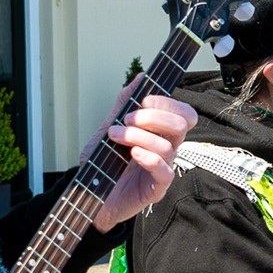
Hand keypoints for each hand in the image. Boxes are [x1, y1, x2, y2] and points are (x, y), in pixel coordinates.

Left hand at [90, 91, 197, 231]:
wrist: (89, 194)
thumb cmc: (103, 165)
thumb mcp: (109, 127)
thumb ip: (125, 104)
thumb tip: (140, 78)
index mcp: (160, 134)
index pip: (182, 113)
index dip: (166, 102)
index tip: (141, 101)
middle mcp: (166, 150)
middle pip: (182, 124)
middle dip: (152, 116)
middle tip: (128, 120)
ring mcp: (163, 169)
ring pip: (168, 146)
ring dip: (138, 136)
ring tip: (115, 136)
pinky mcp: (156, 189)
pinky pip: (164, 171)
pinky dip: (149, 159)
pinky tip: (132, 154)